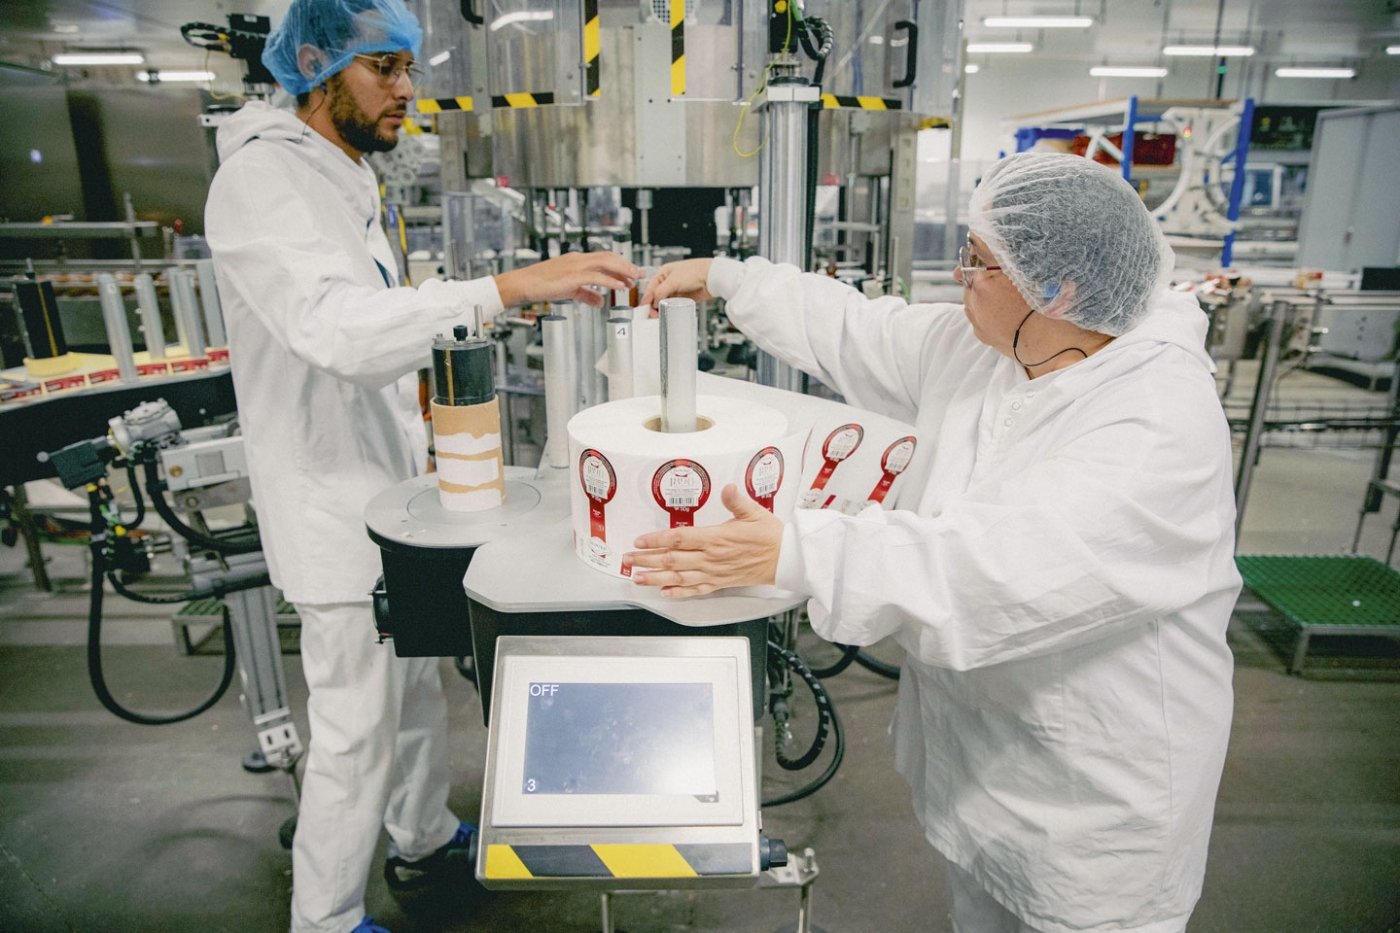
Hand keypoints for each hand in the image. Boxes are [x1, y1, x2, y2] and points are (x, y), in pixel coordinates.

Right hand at [495, 252, 643, 307]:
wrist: (523, 284)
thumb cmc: (541, 285)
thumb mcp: (569, 290)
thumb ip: (587, 294)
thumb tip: (600, 301)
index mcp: (577, 260)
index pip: (604, 258)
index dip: (620, 265)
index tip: (631, 273)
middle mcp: (578, 259)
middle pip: (608, 257)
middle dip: (626, 265)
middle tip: (640, 273)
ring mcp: (575, 266)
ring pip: (605, 263)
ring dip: (622, 270)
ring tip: (635, 278)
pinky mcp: (572, 276)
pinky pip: (595, 277)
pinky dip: (610, 281)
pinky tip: (620, 286)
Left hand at [623, 484, 782, 596]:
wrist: (786, 559)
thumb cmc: (770, 536)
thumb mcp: (754, 512)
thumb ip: (737, 501)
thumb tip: (728, 488)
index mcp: (716, 538)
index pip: (679, 538)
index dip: (656, 540)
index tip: (640, 541)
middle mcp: (711, 558)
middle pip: (672, 559)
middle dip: (646, 560)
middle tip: (627, 560)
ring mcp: (714, 572)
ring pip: (678, 577)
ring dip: (655, 578)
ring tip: (637, 578)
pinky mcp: (720, 583)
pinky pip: (695, 589)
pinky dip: (678, 592)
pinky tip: (665, 593)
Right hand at [639, 258, 714, 313]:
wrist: (712, 278)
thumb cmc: (695, 272)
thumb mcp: (673, 281)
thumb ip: (661, 292)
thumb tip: (654, 302)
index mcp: (663, 274)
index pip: (650, 288)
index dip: (646, 299)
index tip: (643, 309)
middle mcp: (669, 282)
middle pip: (656, 297)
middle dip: (653, 306)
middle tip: (653, 316)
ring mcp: (676, 290)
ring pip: (664, 302)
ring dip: (662, 309)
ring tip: (659, 317)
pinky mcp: (684, 298)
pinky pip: (673, 306)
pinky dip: (670, 311)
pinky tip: (668, 314)